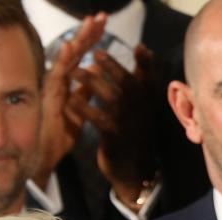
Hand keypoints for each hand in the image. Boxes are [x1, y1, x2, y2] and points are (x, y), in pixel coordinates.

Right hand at [35, 13, 107, 188]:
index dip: (92, 40)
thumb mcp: (79, 109)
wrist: (43, 155)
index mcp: (68, 83)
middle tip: (101, 17)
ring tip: (90, 24)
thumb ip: (85, 91)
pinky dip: (62, 62)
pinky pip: (55, 78)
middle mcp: (59, 81)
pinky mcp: (48, 99)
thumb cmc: (58, 134)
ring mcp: (52, 87)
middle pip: (74, 52)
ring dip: (78, 40)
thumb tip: (94, 72)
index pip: (81, 55)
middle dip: (88, 34)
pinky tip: (68, 48)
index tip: (103, 24)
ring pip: (65, 59)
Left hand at [69, 44, 157, 208]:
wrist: (133, 170)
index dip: (147, 64)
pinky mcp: (114, 139)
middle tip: (95, 52)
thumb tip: (144, 50)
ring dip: (93, 83)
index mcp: (147, 105)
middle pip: (129, 85)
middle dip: (114, 67)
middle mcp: (141, 113)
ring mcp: (128, 126)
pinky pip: (99, 120)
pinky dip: (84, 108)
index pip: (150, 80)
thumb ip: (141, 81)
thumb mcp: (141, 108)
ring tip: (74, 71)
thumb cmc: (133, 134)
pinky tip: (71, 98)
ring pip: (112, 99)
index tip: (140, 47)